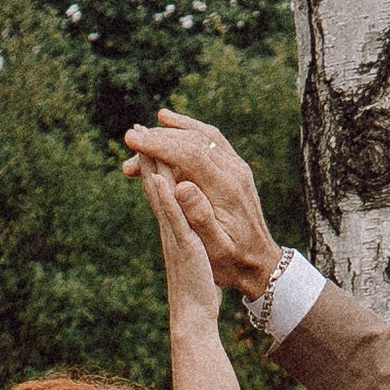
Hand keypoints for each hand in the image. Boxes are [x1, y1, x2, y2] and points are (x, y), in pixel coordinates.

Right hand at [122, 108, 280, 302]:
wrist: (261, 264)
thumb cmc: (233, 261)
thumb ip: (199, 217)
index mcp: (226, 189)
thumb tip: (180, 186)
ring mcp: (237, 168)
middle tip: (129, 139)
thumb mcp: (215, 247)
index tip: (132, 140)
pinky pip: (211, 140)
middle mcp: (234, 172)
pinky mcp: (236, 169)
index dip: (159, 144)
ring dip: (172, 131)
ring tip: (143, 133)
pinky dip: (189, 130)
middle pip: (195, 140)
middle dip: (159, 137)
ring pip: (203, 135)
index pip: (190, 154)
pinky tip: (170, 126)